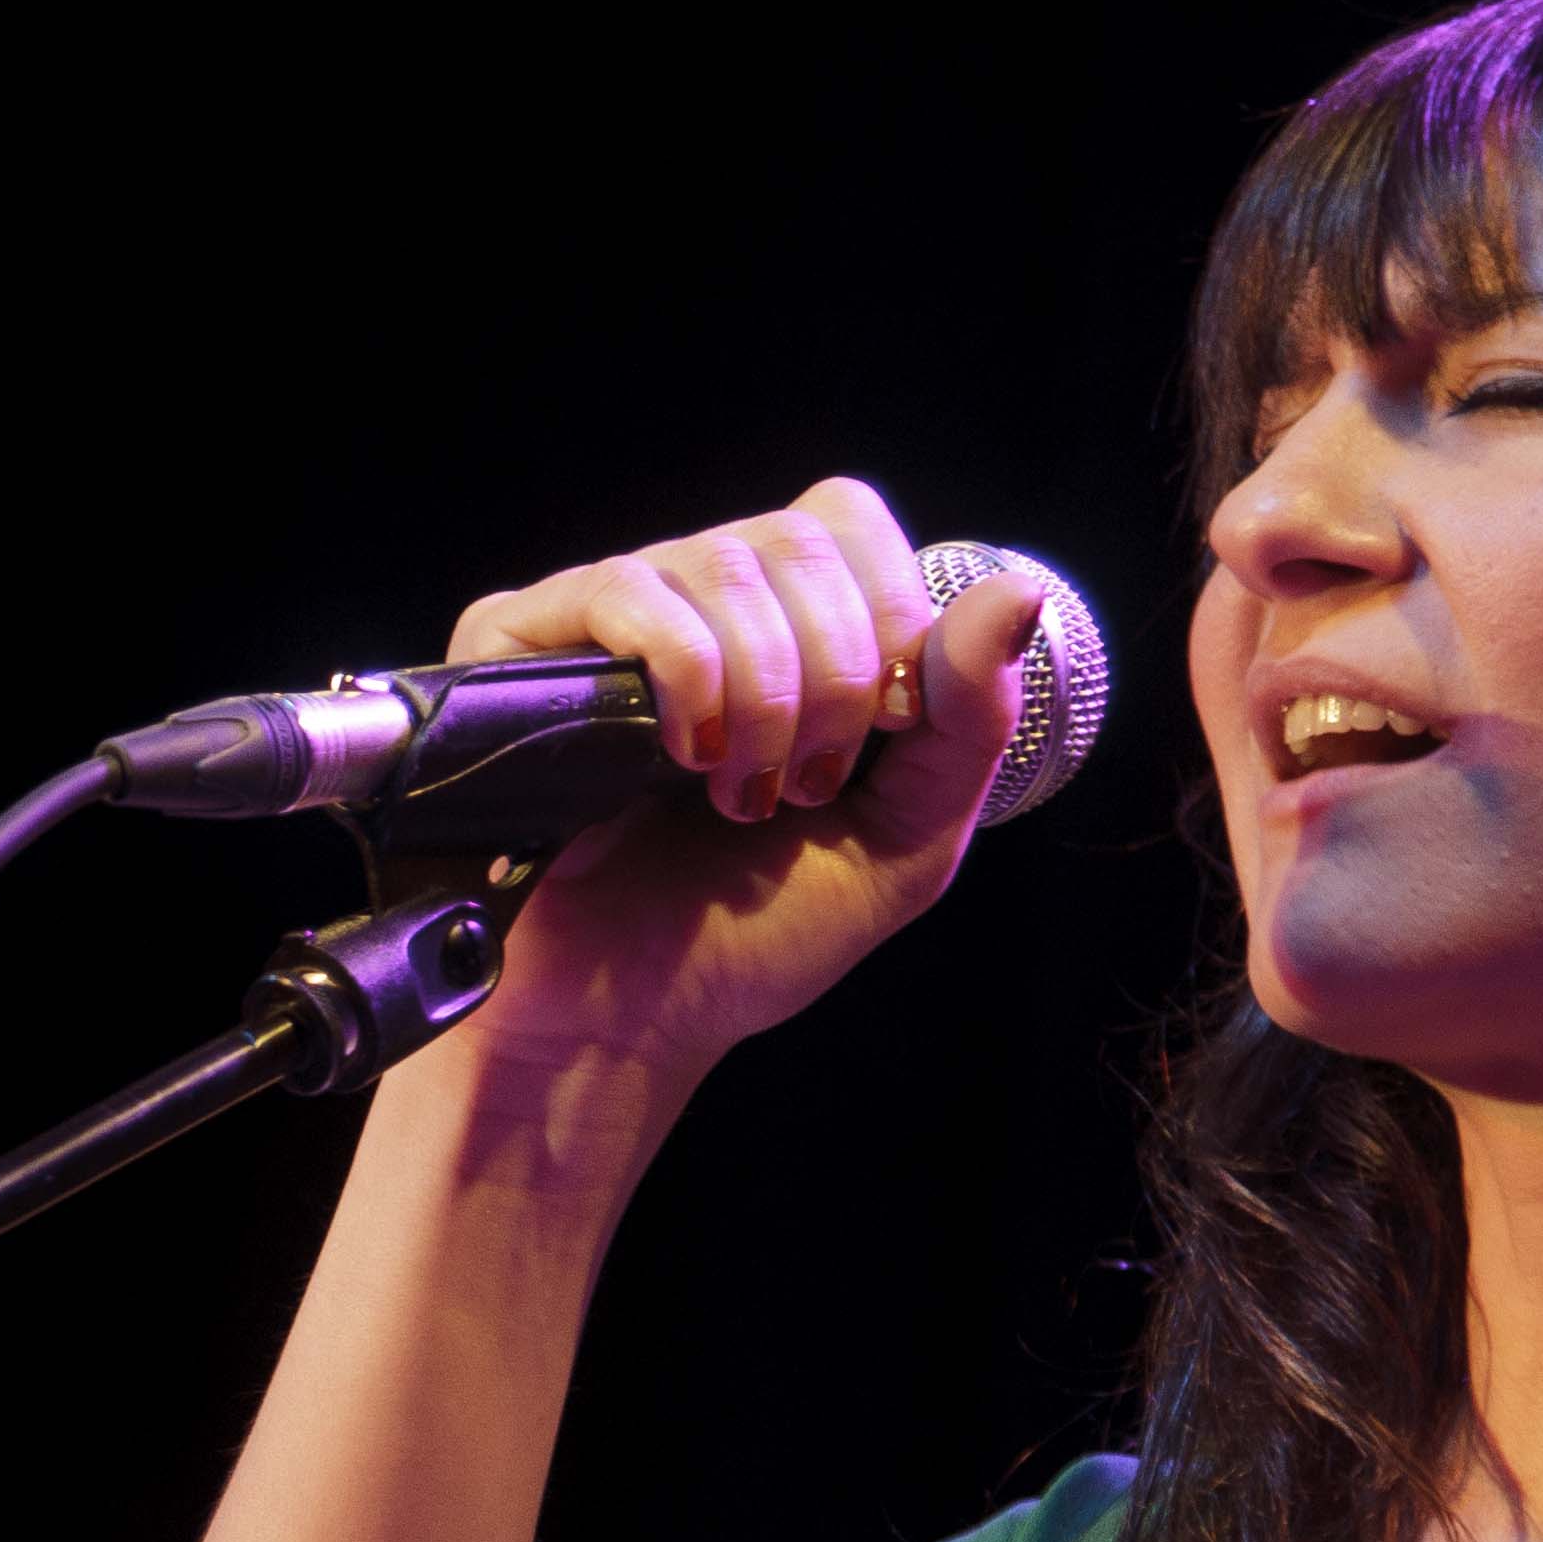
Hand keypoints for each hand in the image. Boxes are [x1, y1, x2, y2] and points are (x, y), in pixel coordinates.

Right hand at [434, 474, 1044, 1091]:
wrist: (632, 1019)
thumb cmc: (756, 936)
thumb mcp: (907, 837)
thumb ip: (971, 719)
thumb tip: (1017, 590)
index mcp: (785, 626)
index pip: (848, 522)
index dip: (885, 613)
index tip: (879, 734)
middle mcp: (697, 599)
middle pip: (799, 537)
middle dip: (833, 676)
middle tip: (803, 788)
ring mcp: (610, 615)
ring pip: (722, 560)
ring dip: (762, 696)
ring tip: (737, 798)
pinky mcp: (525, 641)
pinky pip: (627, 590)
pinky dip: (686, 675)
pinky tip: (678, 762)